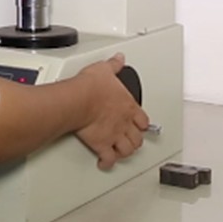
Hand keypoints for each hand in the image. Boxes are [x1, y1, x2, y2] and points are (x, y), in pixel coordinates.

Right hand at [73, 53, 149, 169]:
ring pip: (127, 149)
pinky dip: (107, 162)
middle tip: (133, 141)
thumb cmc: (92, 86)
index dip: (142, 124)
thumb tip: (119, 58)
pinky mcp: (102, 144)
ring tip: (122, 153)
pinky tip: (104, 163)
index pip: (142, 119)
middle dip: (136, 140)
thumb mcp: (104, 69)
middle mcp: (124, 123)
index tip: (141, 125)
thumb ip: (114, 65)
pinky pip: (108, 158)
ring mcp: (114, 135)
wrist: (79, 99)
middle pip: (137, 138)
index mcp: (127, 106)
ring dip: (126, 152)